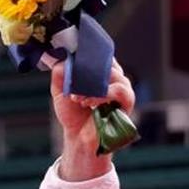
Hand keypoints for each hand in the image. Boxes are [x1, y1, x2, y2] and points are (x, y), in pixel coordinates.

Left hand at [50, 58, 135, 180]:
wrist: (79, 137)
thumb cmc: (73, 112)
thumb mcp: (60, 90)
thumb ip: (60, 73)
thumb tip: (65, 60)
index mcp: (100, 69)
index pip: (98, 51)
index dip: (85, 54)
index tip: (71, 60)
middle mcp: (114, 75)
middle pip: (106, 60)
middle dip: (85, 72)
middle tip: (72, 85)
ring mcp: (123, 86)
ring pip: (112, 74)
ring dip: (91, 86)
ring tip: (77, 98)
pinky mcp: (128, 101)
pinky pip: (119, 90)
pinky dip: (102, 95)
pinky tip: (89, 103)